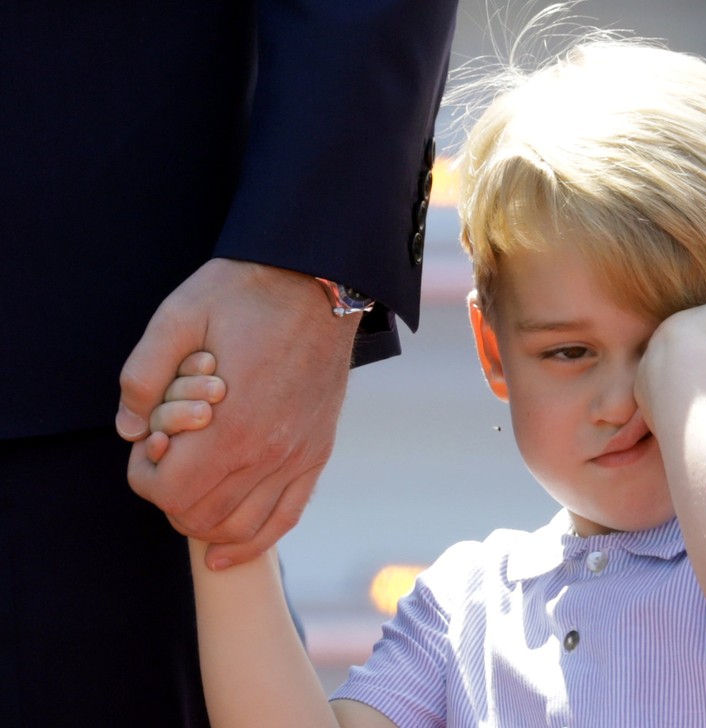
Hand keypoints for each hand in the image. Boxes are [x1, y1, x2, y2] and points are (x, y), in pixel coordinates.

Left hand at [118, 258, 360, 568]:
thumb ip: (142, 375)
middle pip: (199, 516)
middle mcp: (268, 453)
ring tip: (192, 490)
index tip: (149, 442)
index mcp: (231, 424)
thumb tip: (131, 429)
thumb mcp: (178, 315)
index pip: (168, 491)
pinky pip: (284, 518)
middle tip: (168, 458)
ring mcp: (298, 457)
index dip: (143, 474)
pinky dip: (251, 543)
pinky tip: (225, 553)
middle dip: (169, 496)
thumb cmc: (246, 294)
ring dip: (204, 522)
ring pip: (238, 528)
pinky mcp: (317, 453)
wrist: (319, 283)